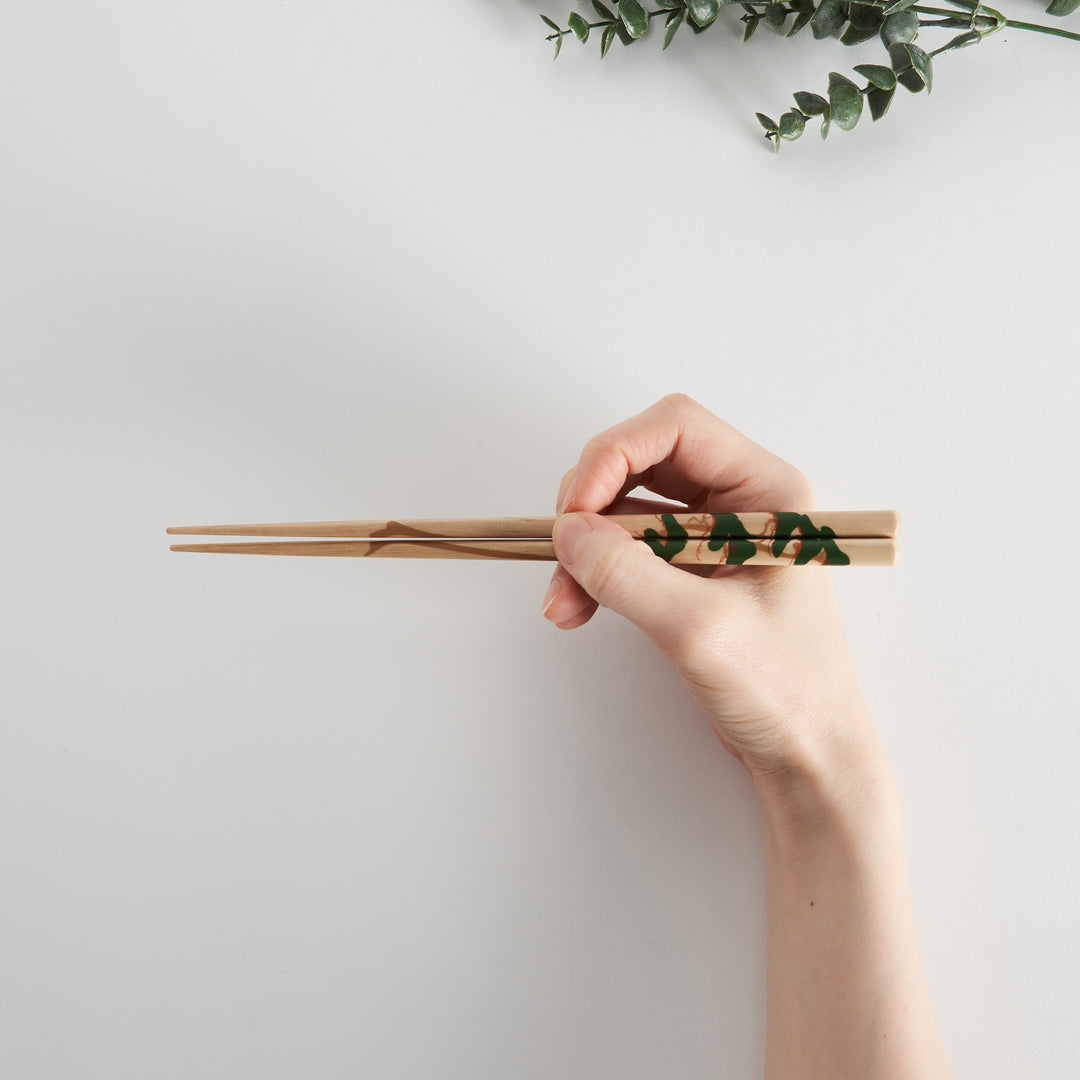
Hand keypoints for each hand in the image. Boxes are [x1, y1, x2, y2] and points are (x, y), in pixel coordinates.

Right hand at [541, 394, 880, 784]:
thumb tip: (567, 532)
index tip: (576, 508)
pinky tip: (574, 608)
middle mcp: (740, 503)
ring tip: (563, 602)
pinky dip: (593, 573)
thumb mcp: (700, 629)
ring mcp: (711, 538)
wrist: (807, 757)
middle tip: (563, 548)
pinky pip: (626, 550)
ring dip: (585, 546)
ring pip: (625, 509)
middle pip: (642, 461)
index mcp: (767, 492)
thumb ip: (628, 575)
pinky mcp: (688, 573)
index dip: (614, 455)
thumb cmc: (786, 691)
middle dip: (591, 502)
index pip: (676, 429)